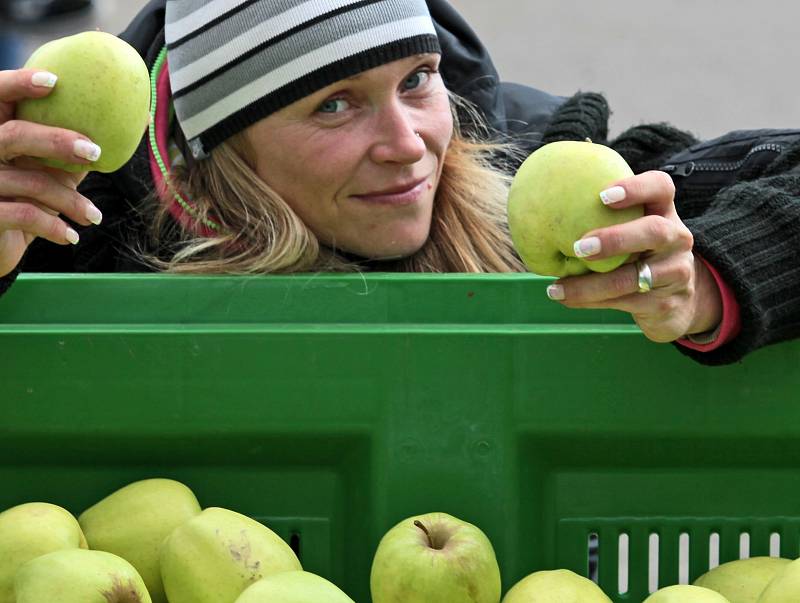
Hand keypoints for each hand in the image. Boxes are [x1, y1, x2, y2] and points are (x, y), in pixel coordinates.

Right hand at [0, 68, 102, 277]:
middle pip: (14, 135)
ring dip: (70, 201)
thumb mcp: (49, 173)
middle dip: (57, 141)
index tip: (54, 80)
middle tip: (94, 152)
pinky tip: (72, 236)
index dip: (16, 84)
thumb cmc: (26, 200)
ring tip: (94, 216)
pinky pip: (25, 216)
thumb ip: (73, 150)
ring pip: (31, 182)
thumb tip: (136, 119)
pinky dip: (54, 226)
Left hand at [547, 170, 722, 342]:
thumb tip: (542, 211)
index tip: (603, 195)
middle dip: (615, 239)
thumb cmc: (639, 256)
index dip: (636, 187)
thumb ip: (603, 221)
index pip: (661, 187)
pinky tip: (564, 297)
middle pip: (654, 232)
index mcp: (665, 213)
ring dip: (590, 285)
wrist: (677, 302)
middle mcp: (676, 239)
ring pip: (632, 278)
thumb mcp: (631, 233)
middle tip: (579, 247)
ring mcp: (675, 272)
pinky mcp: (666, 303)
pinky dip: (590, 301)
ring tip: (556, 287)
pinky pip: (624, 302)